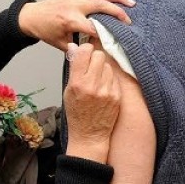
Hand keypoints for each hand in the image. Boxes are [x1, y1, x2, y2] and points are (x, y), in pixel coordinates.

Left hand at [18, 0, 134, 50]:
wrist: (31, 16)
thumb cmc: (45, 31)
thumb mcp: (61, 44)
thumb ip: (78, 48)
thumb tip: (94, 52)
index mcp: (70, 19)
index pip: (94, 26)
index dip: (106, 33)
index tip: (117, 38)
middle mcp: (74, 5)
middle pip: (101, 5)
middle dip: (117, 12)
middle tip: (129, 20)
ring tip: (131, 3)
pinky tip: (117, 0)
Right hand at [63, 43, 120, 163]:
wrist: (89, 135)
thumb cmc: (77, 114)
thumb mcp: (68, 91)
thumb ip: (73, 68)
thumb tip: (74, 47)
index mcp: (77, 83)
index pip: (84, 52)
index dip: (85, 49)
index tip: (85, 53)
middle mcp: (93, 85)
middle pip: (99, 55)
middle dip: (95, 58)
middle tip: (92, 66)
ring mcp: (107, 91)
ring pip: (109, 66)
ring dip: (103, 69)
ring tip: (97, 80)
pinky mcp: (117, 96)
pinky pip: (115, 78)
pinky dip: (109, 79)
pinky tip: (104, 88)